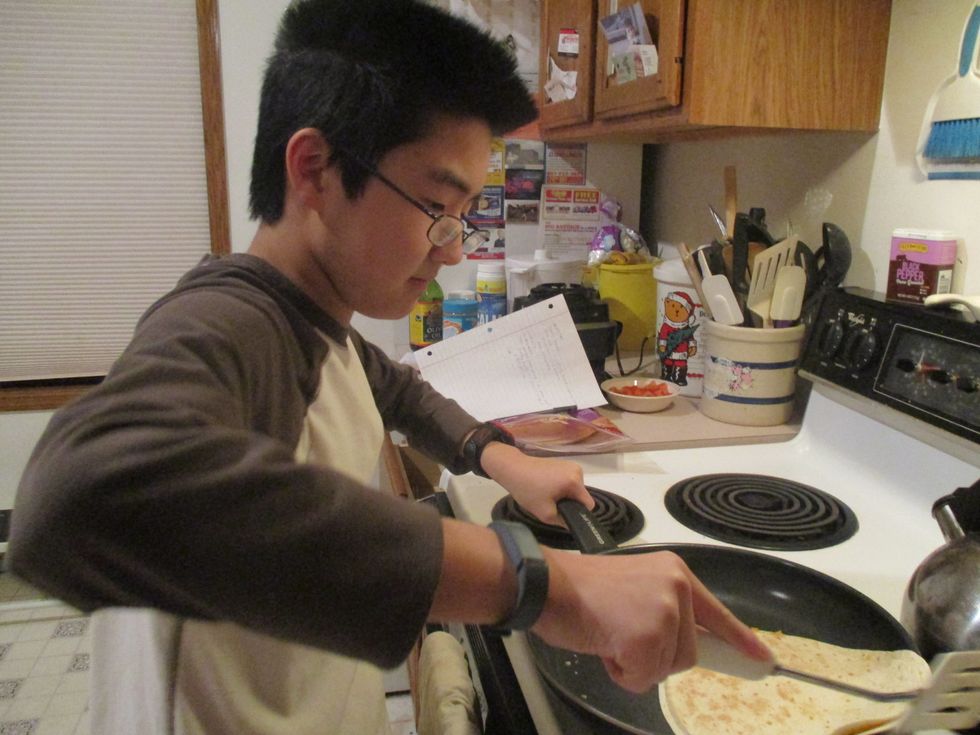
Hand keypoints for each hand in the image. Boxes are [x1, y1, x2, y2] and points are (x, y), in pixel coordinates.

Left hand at [479, 442, 594, 524]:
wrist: (512, 468)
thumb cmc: (527, 490)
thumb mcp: (545, 513)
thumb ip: (562, 521)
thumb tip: (573, 525)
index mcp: (575, 481)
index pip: (588, 504)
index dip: (579, 513)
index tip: (565, 516)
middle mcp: (577, 470)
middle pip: (581, 496)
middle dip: (570, 503)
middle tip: (551, 506)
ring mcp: (571, 465)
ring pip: (575, 489)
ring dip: (565, 495)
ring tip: (547, 496)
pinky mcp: (564, 463)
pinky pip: (569, 481)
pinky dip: (561, 487)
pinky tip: (546, 488)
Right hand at [532, 548, 771, 692]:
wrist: (546, 583)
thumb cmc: (579, 589)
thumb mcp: (633, 590)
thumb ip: (662, 611)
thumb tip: (683, 648)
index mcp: (674, 572)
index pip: (716, 613)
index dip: (741, 640)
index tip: (763, 659)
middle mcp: (675, 587)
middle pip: (690, 653)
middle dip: (656, 657)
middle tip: (621, 635)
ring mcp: (663, 610)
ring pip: (668, 667)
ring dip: (637, 665)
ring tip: (610, 635)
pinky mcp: (647, 636)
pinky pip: (644, 678)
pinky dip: (622, 672)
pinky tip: (604, 644)